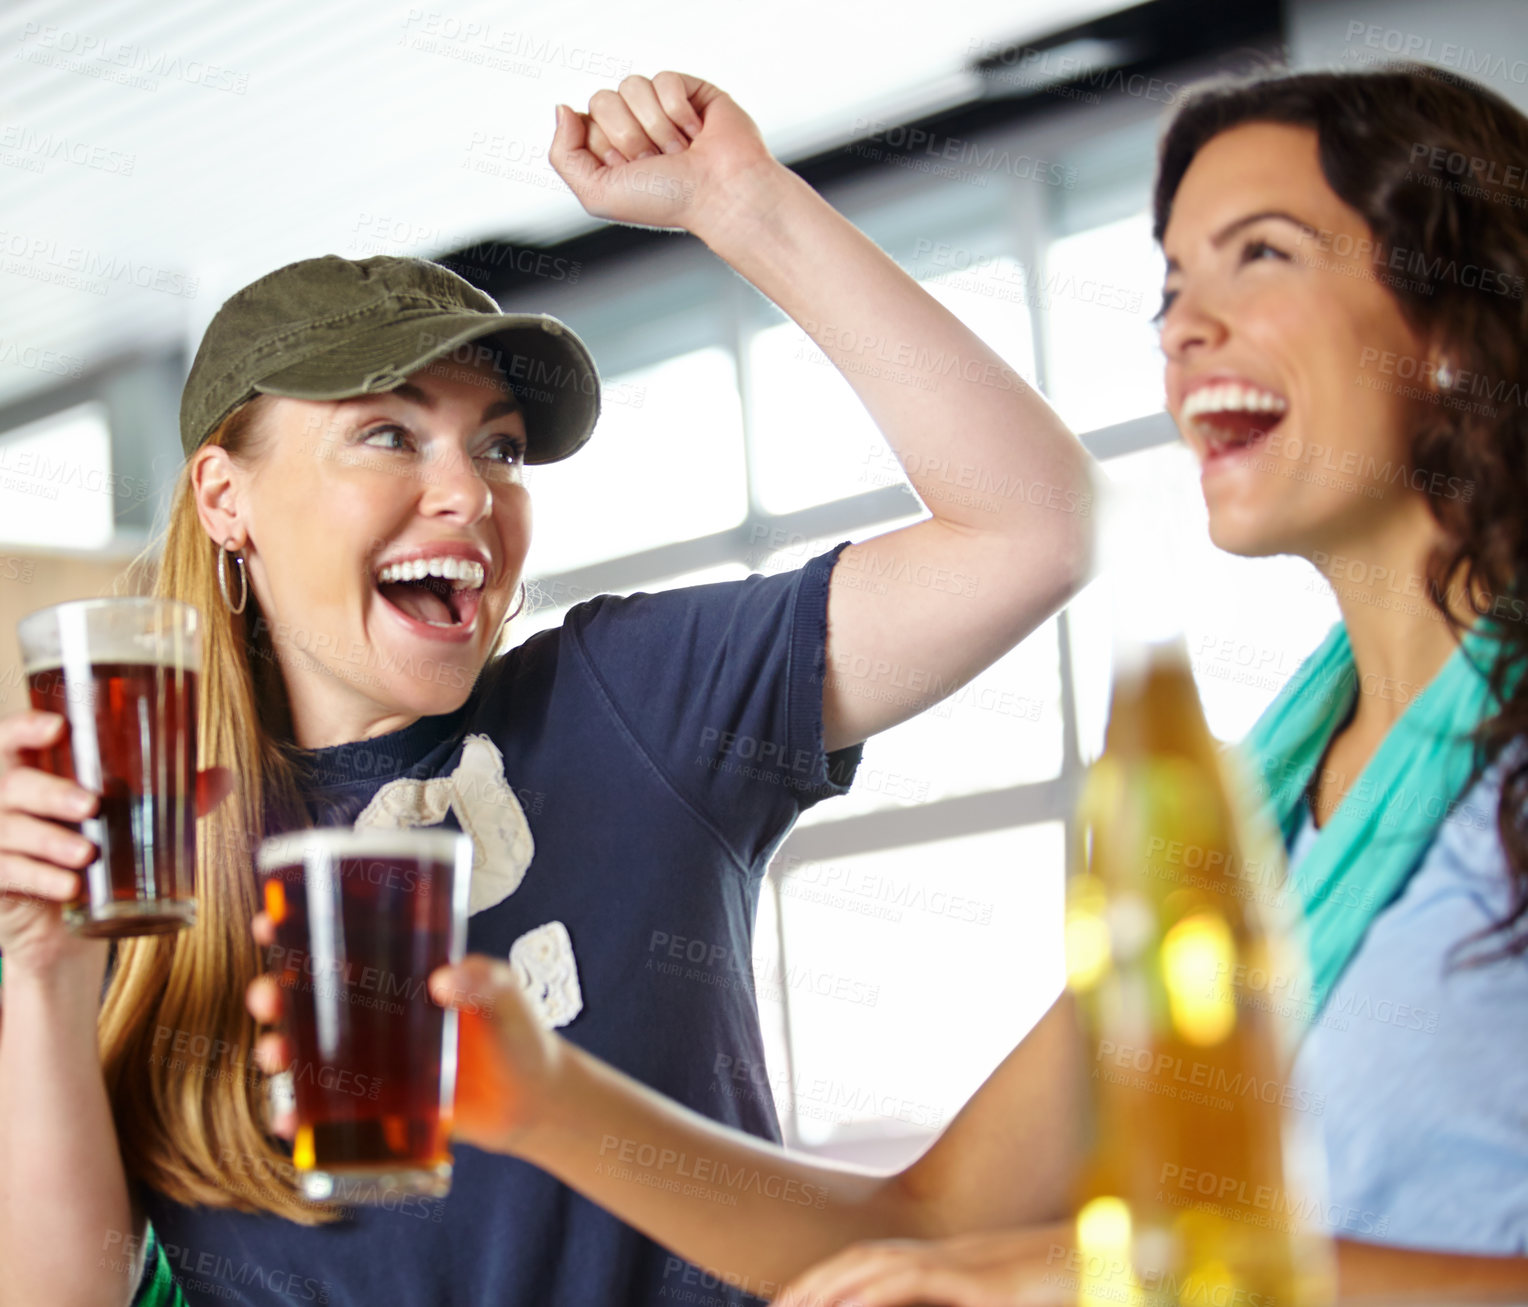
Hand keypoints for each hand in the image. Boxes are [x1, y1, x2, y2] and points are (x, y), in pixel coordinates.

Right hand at [0, 709, 231, 974]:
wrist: (62, 927)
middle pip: (14, 784)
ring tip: (88, 853)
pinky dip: (41, 878)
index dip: (26, 728)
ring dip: (51, 840)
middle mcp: (6, 803)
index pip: (11, 740)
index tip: (59, 727)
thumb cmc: (89, 854)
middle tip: (92, 805)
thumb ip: (168, 797)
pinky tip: (69, 886)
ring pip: (11, 830)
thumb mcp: (126, 821)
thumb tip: (224, 776)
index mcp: (33, 775)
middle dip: (53, 792)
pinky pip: (8, 872)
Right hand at [245, 949, 561, 1150]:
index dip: (298, 933)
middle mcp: (377, 1013)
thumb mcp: (508, 997)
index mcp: (401, 973)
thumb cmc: (520, 1035)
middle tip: (265, 999)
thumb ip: (485, 981)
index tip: (268, 926)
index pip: (343, 945)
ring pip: (305, 1050)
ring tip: (274, 1057)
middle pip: (307, 998)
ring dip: (277, 1050)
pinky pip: (325, 1109)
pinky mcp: (376, 1104)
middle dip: (272, 994)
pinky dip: (298, 1113)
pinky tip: (287, 1119)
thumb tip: (443, 980)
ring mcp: (372, 1060)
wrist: (533, 1103)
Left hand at [548, 71, 775, 236]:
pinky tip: (696, 133)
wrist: (720, 194)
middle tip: (656, 162)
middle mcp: (633, 124)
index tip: (629, 172)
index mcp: (609, 148)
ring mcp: (660, 106)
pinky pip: (663, 79)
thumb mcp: (597, 193)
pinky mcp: (688, 89)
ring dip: (657, 128)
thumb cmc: (667, 202)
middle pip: (603, 99)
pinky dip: (679, 112)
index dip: (603, 147)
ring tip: (679, 152)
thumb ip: (563, 155)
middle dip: (629, 137)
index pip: (583, 120)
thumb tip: (563, 108)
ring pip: (632, 86)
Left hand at [773, 1222, 1077, 1306]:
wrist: (1118, 1264)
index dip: (830, 1278)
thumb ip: (967, 1298)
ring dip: (827, 1286)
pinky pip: (914, 1281)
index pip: (874, 1262)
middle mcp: (949, 1253)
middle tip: (773, 1306)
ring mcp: (963, 1262)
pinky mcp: (979, 1281)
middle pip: (862, 1258)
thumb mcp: (1002, 1299)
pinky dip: (873, 1292)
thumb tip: (939, 1300)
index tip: (793, 1300)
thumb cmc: (1069, 1287)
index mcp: (951, 1260)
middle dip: (812, 1283)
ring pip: (876, 1266)